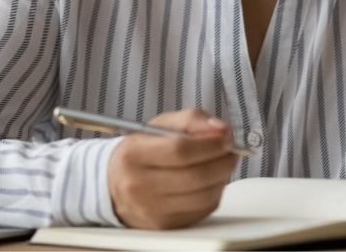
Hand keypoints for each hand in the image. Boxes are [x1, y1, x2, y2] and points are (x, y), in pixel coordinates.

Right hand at [107, 108, 236, 228]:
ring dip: (223, 178)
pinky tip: (212, 181)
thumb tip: (220, 129)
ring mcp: (151, 210)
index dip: (210, 143)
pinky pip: (202, 211)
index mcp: (134, 155)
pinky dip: (215, 194)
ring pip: (202, 197)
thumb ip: (192, 120)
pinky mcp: (164, 226)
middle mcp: (139, 186)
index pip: (179, 150)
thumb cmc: (141, 151)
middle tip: (231, 151)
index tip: (225, 137)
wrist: (114, 183)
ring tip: (224, 164)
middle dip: (222, 161)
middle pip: (195, 176)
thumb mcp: (160, 125)